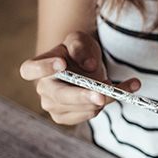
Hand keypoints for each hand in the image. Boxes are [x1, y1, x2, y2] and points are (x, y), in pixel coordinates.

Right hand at [19, 32, 139, 124]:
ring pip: (83, 108)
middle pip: (60, 96)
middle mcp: (44, 89)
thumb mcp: (79, 40)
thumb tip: (89, 65)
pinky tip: (127, 89)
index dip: (42, 68)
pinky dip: (113, 101)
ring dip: (106, 97)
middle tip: (101, 95)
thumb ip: (80, 47)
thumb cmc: (78, 51)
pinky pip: (93, 113)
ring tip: (123, 84)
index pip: (30, 69)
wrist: (85, 66)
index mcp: (39, 66)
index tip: (61, 63)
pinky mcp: (70, 117)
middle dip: (82, 97)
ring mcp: (55, 106)